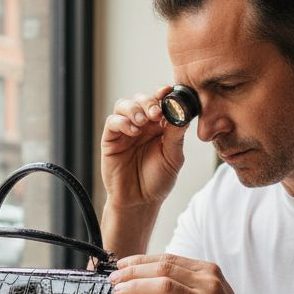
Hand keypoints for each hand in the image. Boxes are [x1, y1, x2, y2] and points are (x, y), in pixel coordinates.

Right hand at [100, 85, 187, 209]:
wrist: (140, 201)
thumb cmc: (157, 181)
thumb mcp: (173, 157)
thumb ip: (176, 135)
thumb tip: (182, 111)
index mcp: (160, 126)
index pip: (161, 102)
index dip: (164, 94)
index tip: (169, 92)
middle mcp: (142, 125)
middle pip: (142, 99)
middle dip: (149, 102)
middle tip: (156, 113)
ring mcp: (126, 131)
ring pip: (125, 105)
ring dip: (135, 108)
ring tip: (143, 122)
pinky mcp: (111, 139)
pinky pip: (113, 121)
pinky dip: (122, 122)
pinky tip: (133, 131)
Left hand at [109, 253, 269, 293]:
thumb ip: (188, 285)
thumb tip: (151, 281)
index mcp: (208, 272)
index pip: (168, 258)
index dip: (140, 260)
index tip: (122, 264)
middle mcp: (207, 283)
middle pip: (161, 268)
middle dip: (132, 271)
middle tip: (114, 279)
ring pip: (161, 285)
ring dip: (134, 286)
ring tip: (118, 292)